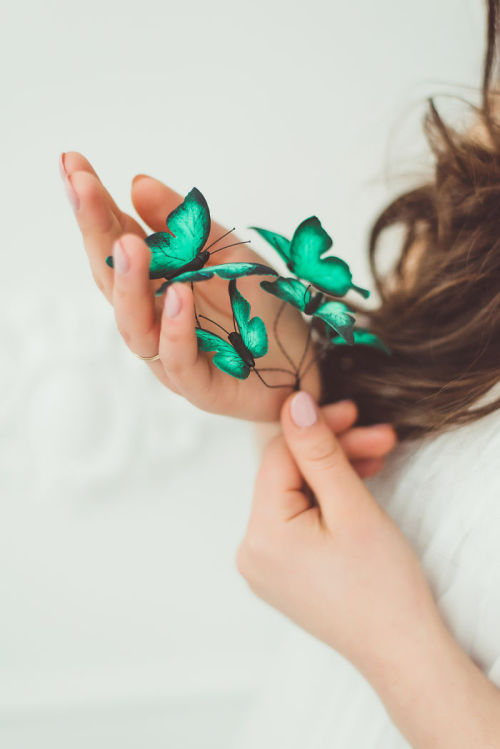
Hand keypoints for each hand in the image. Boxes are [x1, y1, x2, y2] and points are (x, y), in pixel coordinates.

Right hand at [60, 152, 320, 419]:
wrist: (307, 358)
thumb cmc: (259, 307)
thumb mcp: (228, 251)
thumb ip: (187, 224)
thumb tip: (137, 183)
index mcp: (155, 284)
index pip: (114, 242)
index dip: (92, 206)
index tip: (72, 162)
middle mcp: (154, 319)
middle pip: (113, 280)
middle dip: (95, 232)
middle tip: (83, 188)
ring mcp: (173, 355)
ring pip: (136, 326)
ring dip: (129, 284)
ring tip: (127, 243)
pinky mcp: (202, 386)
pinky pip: (180, 362)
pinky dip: (175, 330)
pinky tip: (177, 295)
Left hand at [237, 391, 441, 681]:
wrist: (401, 652)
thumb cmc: (383, 589)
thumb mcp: (353, 508)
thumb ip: (319, 452)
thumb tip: (294, 405)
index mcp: (261, 536)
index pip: (279, 457)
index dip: (316, 428)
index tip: (352, 411)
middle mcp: (251, 552)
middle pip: (288, 476)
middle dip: (333, 452)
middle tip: (378, 437)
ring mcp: (264, 565)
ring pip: (295, 495)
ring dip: (334, 474)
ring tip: (376, 461)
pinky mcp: (281, 572)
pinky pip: (296, 520)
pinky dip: (325, 501)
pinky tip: (354, 487)